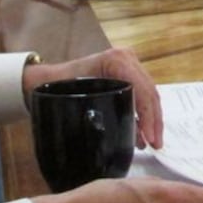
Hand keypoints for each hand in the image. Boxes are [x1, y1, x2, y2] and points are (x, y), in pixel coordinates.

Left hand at [23, 48, 163, 149]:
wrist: (47, 79)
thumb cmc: (56, 85)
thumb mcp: (76, 95)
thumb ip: (98, 111)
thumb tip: (121, 135)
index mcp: (116, 60)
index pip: (142, 89)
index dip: (148, 116)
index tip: (149, 138)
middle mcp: (127, 59)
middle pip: (150, 93)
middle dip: (154, 121)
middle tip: (155, 144)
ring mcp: (129, 65)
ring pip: (149, 95)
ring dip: (152, 119)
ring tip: (152, 142)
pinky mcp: (127, 74)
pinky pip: (141, 95)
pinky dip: (144, 115)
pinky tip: (142, 133)